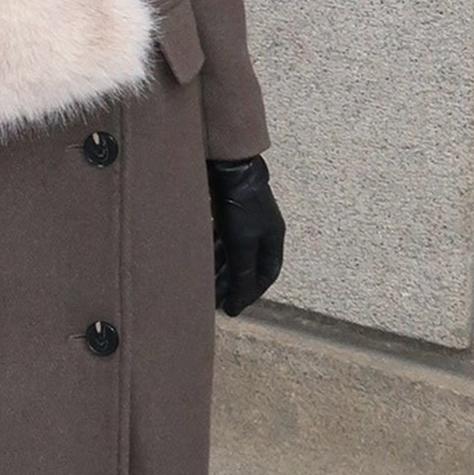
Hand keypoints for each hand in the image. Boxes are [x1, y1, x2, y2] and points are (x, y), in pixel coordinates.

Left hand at [207, 156, 285, 315]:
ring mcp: (246, 221)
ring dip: (221, 270)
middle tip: (216, 301)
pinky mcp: (229, 211)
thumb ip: (242, 275)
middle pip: (248, 265)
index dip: (251, 293)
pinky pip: (223, 240)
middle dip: (232, 284)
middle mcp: (262, 231)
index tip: (234, 307)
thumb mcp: (242, 245)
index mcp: (273, 240)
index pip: (266, 275)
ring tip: (205, 284)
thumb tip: (238, 304)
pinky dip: (214, 253)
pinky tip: (200, 259)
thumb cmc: (241, 204)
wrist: (229, 166)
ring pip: (234, 253)